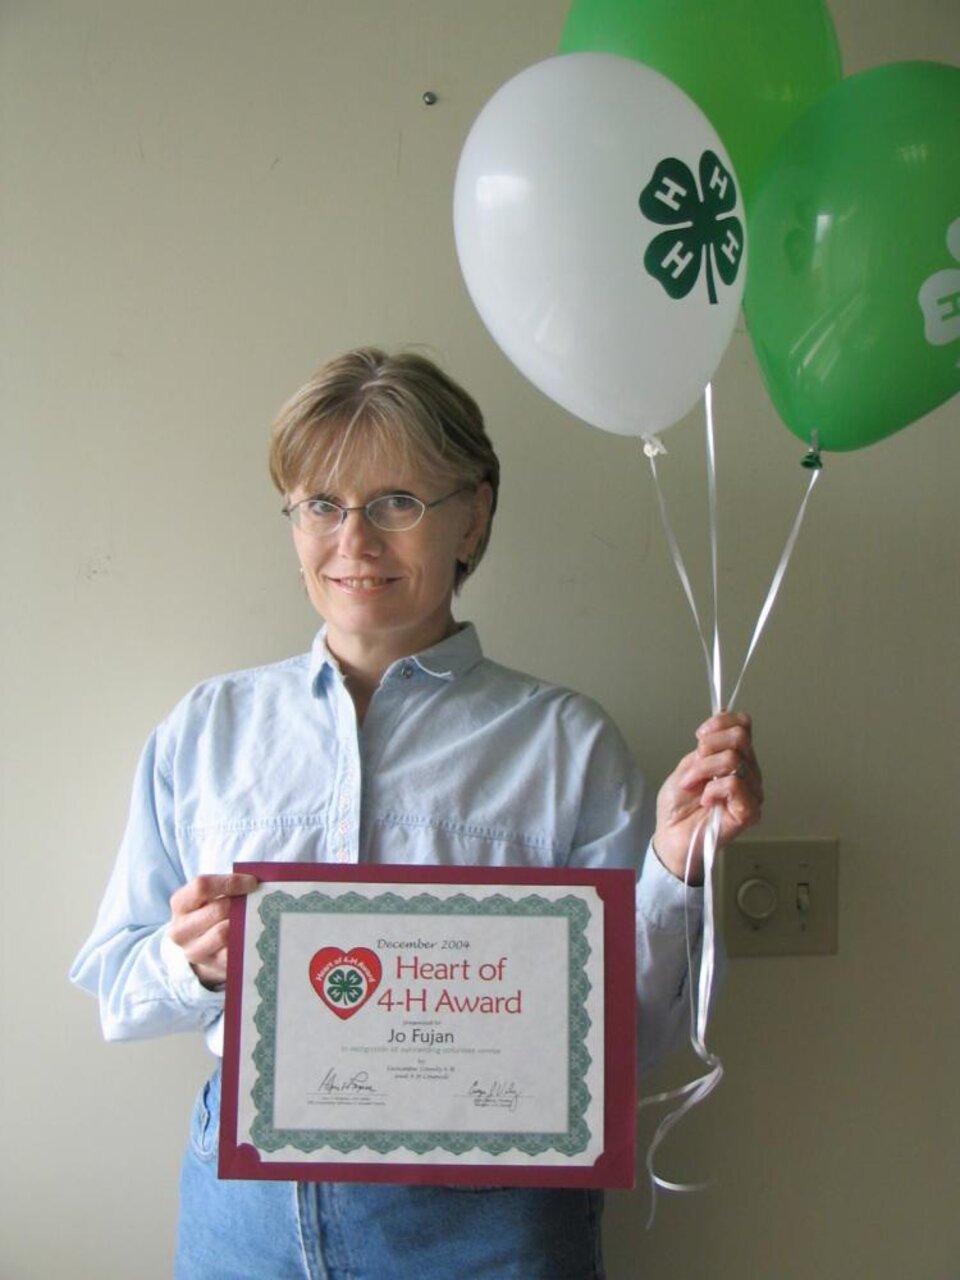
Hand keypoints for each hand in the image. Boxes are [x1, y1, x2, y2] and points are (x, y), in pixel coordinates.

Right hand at [168, 873, 257, 988]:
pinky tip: (256, 933)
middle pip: (217, 910)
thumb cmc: (209, 913)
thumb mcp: (208, 898)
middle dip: (241, 903)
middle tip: (258, 901)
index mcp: (180, 904)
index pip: (202, 886)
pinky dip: (246, 941)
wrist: (199, 948)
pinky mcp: (211, 965)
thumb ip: (225, 887)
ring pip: (224, 933)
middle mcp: (181, 929)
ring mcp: (194, 950)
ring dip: (244, 923)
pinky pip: (233, 952)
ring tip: (256, 916)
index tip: (252, 882)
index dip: (230, 882)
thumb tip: (256, 881)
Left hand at [652, 712, 762, 883]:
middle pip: (741, 737)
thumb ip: (705, 748)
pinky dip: (713, 789)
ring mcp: (751, 792)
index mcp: (735, 759)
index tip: (700, 735)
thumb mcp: (686, 766)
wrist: (671, 835)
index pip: (743, 725)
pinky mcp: (749, 812)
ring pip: (734, 760)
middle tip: (693, 765)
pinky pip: (735, 784)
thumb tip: (719, 723)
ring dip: (703, 770)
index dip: (721, 722)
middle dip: (709, 746)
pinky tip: (706, 801)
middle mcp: (748, 773)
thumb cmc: (678, 806)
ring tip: (691, 786)